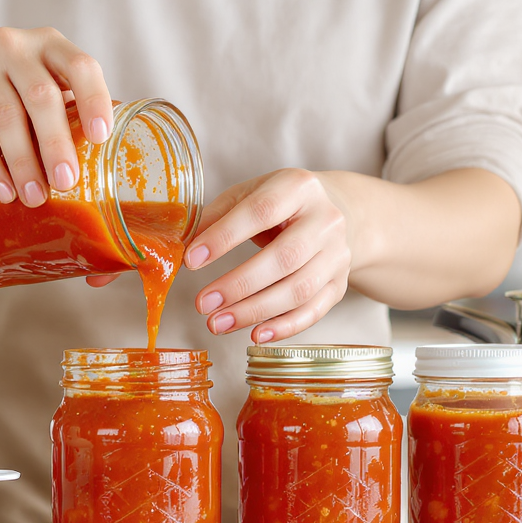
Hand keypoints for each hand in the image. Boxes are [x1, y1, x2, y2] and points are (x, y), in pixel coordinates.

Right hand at [0, 27, 111, 206]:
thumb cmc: (17, 90)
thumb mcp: (46, 83)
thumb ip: (71, 108)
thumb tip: (108, 160)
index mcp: (50, 45)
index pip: (80, 66)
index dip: (94, 100)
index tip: (101, 137)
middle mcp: (15, 47)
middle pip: (41, 96)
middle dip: (55, 144)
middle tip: (65, 182)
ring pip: (7, 118)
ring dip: (23, 164)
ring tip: (35, 197)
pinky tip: (5, 190)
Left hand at [185, 169, 354, 343]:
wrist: (335, 211)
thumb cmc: (280, 204)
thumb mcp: (249, 195)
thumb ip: (216, 217)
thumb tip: (181, 246)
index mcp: (298, 187)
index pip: (261, 211)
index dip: (225, 237)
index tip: (192, 260)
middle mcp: (325, 220)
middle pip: (285, 257)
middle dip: (239, 284)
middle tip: (203, 304)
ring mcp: (337, 254)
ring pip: (299, 289)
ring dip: (255, 311)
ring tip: (218, 323)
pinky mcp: (340, 283)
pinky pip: (314, 310)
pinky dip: (284, 327)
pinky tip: (255, 335)